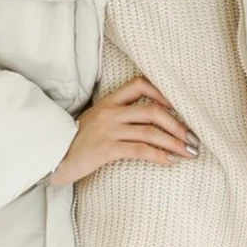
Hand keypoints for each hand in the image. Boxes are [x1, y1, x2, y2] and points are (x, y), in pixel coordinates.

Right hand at [49, 76, 200, 185]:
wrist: (51, 158)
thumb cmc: (76, 142)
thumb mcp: (97, 121)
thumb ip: (119, 116)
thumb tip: (154, 121)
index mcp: (109, 101)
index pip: (140, 84)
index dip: (163, 93)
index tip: (181, 108)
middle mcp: (110, 112)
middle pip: (152, 110)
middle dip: (178, 125)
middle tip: (194, 139)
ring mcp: (107, 129)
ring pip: (150, 131)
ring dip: (174, 143)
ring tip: (189, 153)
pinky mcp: (105, 149)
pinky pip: (139, 149)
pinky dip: (158, 155)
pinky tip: (169, 162)